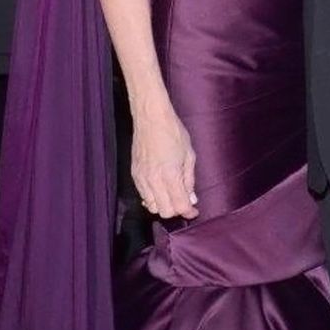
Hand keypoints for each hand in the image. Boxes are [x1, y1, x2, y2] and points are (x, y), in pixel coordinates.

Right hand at [131, 103, 198, 220]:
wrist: (151, 118)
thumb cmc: (173, 132)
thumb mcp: (189, 155)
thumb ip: (189, 180)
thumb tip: (191, 199)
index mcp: (170, 175)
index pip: (179, 205)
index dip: (189, 212)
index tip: (194, 211)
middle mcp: (153, 180)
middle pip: (164, 211)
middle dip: (176, 210)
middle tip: (184, 202)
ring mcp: (142, 178)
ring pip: (151, 207)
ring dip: (164, 206)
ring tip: (173, 196)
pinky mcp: (134, 175)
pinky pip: (142, 196)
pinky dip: (153, 198)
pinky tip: (160, 190)